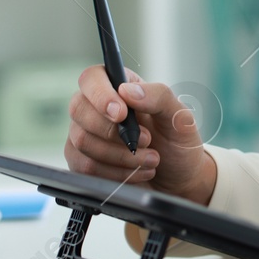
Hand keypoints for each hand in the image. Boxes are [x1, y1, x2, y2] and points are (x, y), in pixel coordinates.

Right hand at [65, 65, 216, 204]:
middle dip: (113, 132)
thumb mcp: (179, 116)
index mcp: (120, 87)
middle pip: (78, 109)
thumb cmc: (177, 143)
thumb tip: (126, 90)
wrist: (178, 180)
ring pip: (82, 141)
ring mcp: (86, 134)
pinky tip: (136, 172)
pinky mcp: (82, 161)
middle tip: (147, 140)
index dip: (100, 95)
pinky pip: (84, 166)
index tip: (121, 114)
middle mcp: (96, 108)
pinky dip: (115, 173)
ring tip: (150, 159)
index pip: (92, 78)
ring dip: (121, 155)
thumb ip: (158, 96)